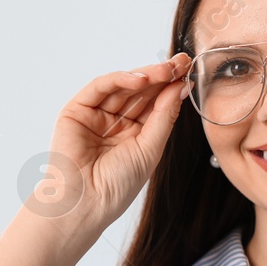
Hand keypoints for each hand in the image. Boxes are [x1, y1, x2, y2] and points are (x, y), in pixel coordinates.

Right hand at [42, 52, 191, 230]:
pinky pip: (101, 87)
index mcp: (135, 135)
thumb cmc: (116, 185)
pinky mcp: (77, 110)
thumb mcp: (150, 149)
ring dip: (147, 75)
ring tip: (168, 69)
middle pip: (142, 92)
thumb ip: (164, 117)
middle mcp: (116, 123)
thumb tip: (181, 87)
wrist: (85, 203)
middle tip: (182, 62)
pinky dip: (121, 79)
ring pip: (124, 86)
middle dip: (163, 76)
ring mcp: (96, 115)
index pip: (155, 104)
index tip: (190, 73)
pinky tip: (142, 79)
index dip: (172, 87)